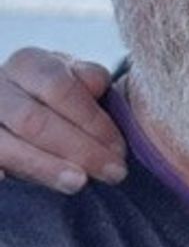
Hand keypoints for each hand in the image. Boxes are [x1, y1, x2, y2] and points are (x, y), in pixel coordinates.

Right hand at [0, 48, 127, 193]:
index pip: (60, 89)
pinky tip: (9, 180)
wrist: (24, 106)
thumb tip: (96, 85)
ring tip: (78, 183)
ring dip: (45, 167)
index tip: (119, 149)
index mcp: (28, 64)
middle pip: (34, 120)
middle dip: (78, 149)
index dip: (92, 121)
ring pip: (6, 146)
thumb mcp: (78, 80)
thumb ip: (90, 80)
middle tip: (112, 173)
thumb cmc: (62, 98)